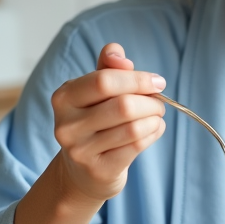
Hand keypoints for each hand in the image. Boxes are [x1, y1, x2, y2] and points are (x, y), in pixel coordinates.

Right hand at [49, 43, 166, 204]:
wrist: (83, 170)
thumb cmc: (95, 121)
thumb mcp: (97, 91)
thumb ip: (108, 68)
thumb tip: (118, 53)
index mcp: (64, 97)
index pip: (104, 81)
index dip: (137, 79)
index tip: (158, 82)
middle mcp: (67, 125)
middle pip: (123, 106)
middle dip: (151, 101)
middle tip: (160, 103)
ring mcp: (80, 151)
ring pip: (133, 128)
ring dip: (155, 119)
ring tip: (156, 117)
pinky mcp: (98, 170)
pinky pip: (136, 146)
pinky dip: (153, 134)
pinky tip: (154, 130)